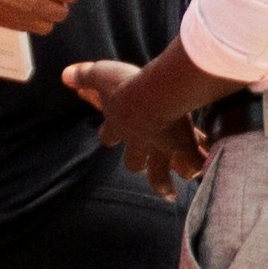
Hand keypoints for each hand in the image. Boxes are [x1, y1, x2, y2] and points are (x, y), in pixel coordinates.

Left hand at [65, 57, 209, 192]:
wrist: (154, 97)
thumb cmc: (126, 86)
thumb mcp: (100, 75)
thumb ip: (83, 76)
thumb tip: (64, 75)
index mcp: (118, 126)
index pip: (109, 135)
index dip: (109, 135)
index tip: (109, 136)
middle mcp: (138, 142)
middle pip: (133, 160)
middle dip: (136, 163)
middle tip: (139, 165)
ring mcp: (160, 148)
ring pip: (159, 173)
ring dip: (163, 183)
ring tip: (167, 193)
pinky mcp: (182, 147)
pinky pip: (191, 162)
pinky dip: (197, 167)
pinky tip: (202, 172)